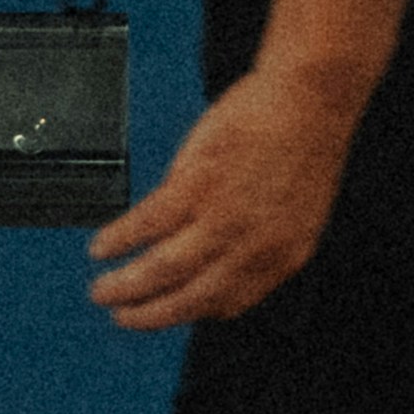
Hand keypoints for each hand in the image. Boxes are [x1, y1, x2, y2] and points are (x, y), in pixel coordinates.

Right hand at [92, 64, 359, 328]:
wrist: (310, 97)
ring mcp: (221, 218)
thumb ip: (262, 239)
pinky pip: (146, 225)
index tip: (170, 312)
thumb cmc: (307, 142)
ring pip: (160, 269)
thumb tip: (224, 257)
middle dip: (148, 315)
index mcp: (282, 257)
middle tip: (123, 317)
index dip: (193, 312)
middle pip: (188, 298)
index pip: (229, 303)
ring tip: (102, 291)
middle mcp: (251, 247)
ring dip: (125, 286)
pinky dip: (119, 240)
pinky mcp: (194, 185)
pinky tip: (104, 246)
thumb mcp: (298, 210)